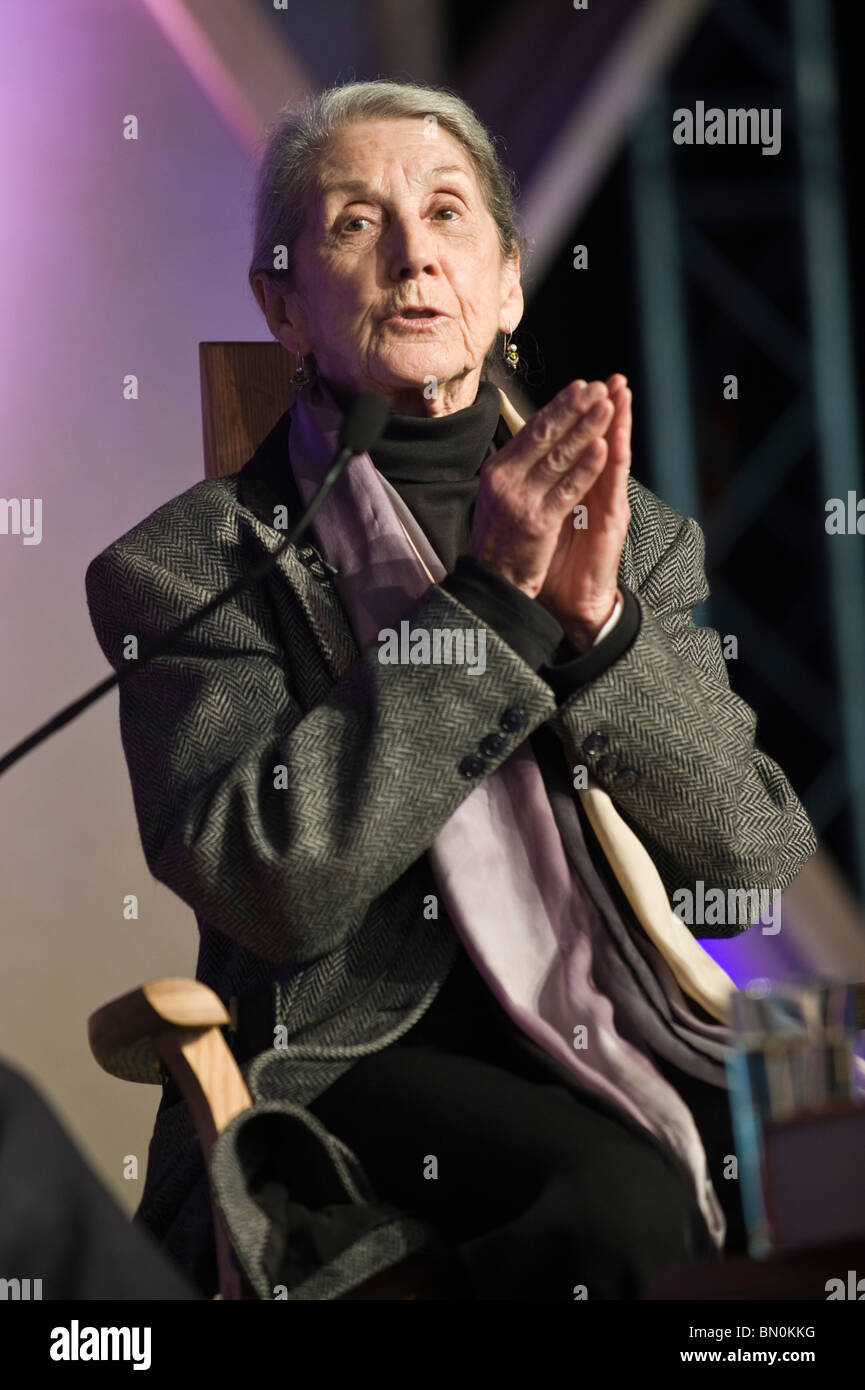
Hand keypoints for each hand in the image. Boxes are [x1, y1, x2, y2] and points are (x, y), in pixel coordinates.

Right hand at [467, 377, 616, 600]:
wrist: (493, 581)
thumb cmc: (502, 537)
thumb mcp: (499, 494)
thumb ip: (518, 466)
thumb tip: (540, 433)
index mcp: (497, 469)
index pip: (532, 430)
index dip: (559, 406)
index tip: (581, 387)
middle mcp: (505, 480)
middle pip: (545, 435)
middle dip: (575, 409)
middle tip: (598, 388)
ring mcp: (521, 500)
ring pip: (560, 457)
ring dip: (586, 429)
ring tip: (607, 407)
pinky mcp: (539, 522)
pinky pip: (568, 489)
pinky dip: (587, 468)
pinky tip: (603, 448)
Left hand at [537, 374, 631, 650]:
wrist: (569, 602)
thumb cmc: (550, 562)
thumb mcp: (537, 520)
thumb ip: (538, 495)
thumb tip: (517, 471)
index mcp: (572, 488)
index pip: (574, 444)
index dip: (576, 416)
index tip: (577, 386)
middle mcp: (592, 491)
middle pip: (597, 440)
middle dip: (600, 408)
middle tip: (608, 378)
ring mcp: (604, 504)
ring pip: (611, 454)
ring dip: (616, 422)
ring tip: (621, 391)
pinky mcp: (611, 521)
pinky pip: (610, 485)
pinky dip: (610, 461)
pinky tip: (612, 438)